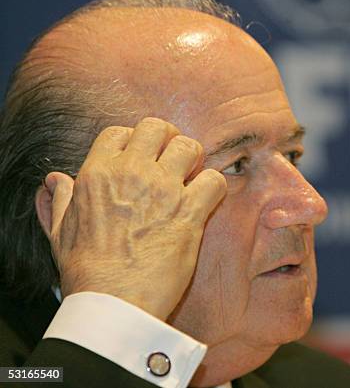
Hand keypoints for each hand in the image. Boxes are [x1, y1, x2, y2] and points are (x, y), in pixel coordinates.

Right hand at [42, 117, 225, 319]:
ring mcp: (162, 190)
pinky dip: (214, 187)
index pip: (119, 132)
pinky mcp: (189, 211)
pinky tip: (206, 201)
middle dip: (168, 139)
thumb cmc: (86, 271)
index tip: (143, 158)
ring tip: (191, 178)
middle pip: (157, 128)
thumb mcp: (60, 232)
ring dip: (194, 159)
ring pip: (189, 147)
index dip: (134, 141)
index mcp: (96, 174)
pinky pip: (213, 180)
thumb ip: (61, 200)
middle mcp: (131, 173)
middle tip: (174, 160)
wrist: (112, 301)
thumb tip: (55, 180)